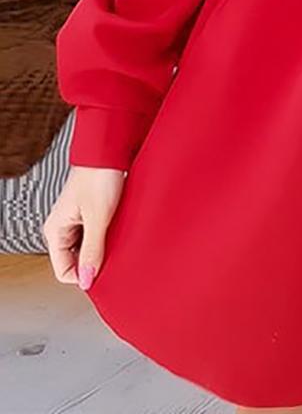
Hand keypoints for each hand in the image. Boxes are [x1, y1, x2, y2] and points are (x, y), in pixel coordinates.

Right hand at [42, 165, 125, 290]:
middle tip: (114, 253)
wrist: (108, 150)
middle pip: (75, 260)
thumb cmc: (99, 176)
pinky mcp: (89, 212)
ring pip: (86, 247)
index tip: (104, 271)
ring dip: (102, 247)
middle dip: (94, 261)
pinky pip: (95, 234)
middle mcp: (62, 227)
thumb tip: (87, 279)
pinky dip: (106, 236)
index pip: (64, 271)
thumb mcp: (98, 218)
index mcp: (55, 230)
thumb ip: (93, 250)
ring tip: (117, 237)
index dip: (84, 275)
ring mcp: (76, 220)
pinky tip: (118, 229)